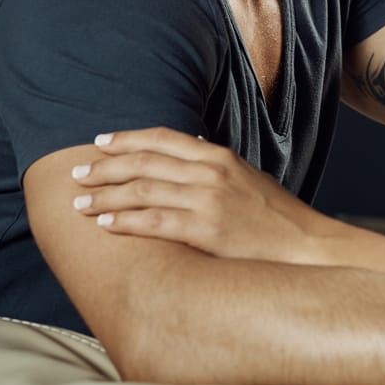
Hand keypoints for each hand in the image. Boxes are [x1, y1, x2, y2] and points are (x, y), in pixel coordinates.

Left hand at [70, 127, 321, 262]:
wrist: (306, 246)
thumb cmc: (276, 218)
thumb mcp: (249, 179)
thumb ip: (218, 165)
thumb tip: (193, 148)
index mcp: (220, 157)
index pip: (163, 138)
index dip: (128, 138)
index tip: (100, 143)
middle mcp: (211, 172)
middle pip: (145, 162)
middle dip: (105, 167)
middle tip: (77, 174)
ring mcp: (209, 200)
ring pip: (143, 190)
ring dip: (105, 197)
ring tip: (79, 204)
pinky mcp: (207, 229)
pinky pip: (155, 222)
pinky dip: (125, 221)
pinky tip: (105, 226)